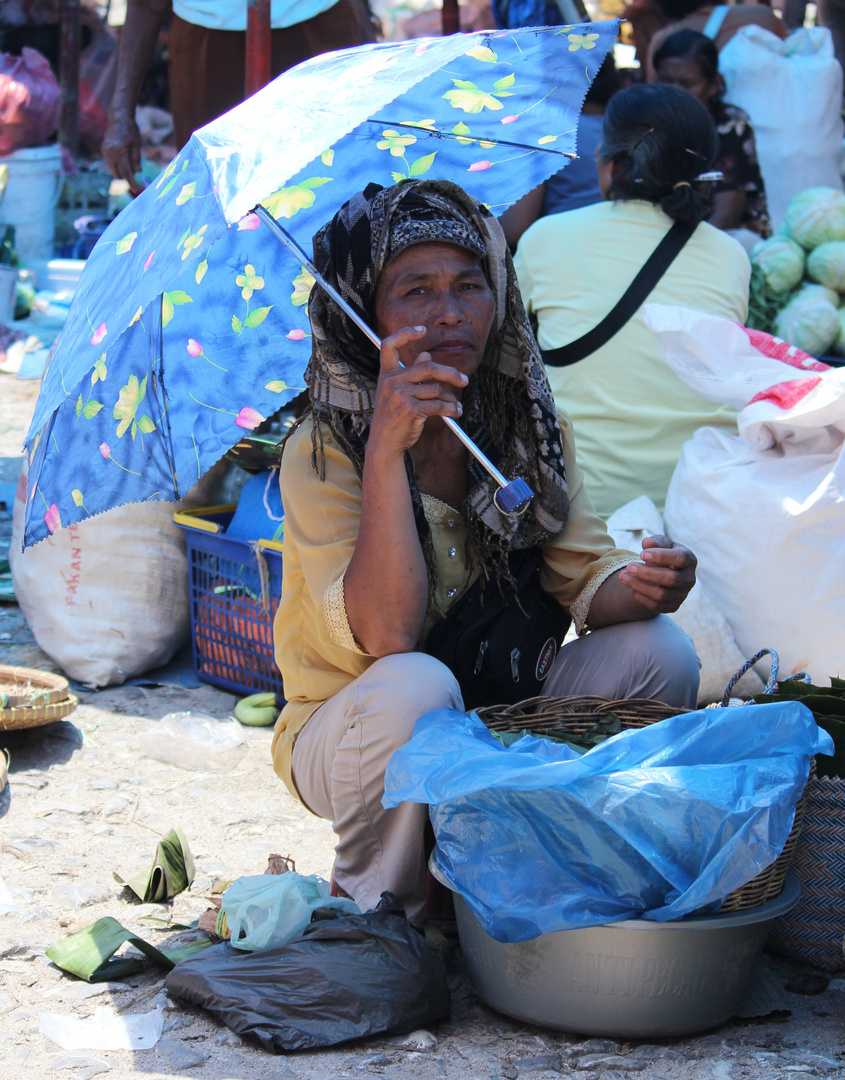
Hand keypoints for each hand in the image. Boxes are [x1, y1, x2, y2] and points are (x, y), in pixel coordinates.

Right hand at [102, 112, 143, 193]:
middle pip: (118, 174)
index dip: (131, 182)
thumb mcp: (137, 144)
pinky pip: (111, 164)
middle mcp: (110, 153)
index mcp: (120, 151)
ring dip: (121, 176)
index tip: (136, 190)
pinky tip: (124, 168)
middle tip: (134, 188)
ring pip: (113, 170)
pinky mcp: (104, 150)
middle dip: (126, 182)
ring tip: (131, 177)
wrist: (118, 118)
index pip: (126, 172)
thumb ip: (136, 159)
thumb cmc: (130, 130)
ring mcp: (105, 152)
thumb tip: (138, 172)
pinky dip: (118, 169)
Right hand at [368, 325, 468, 456]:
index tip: (423, 330)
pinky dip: (450, 409)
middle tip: (464, 380)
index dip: (406, 333)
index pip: (389, 345)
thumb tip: (426, 355)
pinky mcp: (410, 409)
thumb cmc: (392, 418)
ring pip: (436, 388)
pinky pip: (438, 405)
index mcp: (386, 374)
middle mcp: (391, 381)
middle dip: (450, 373)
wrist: (384, 444)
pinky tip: (455, 413)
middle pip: (428, 367)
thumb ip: (411, 374)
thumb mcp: (397, 393)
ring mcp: (400, 395)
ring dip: (451, 398)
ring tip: (457, 406)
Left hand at [617, 535, 695, 613]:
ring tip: (623, 576)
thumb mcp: (661, 544)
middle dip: (647, 573)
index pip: (680, 558)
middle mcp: (689, 579)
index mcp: (689, 560)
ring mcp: (682, 594)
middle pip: (671, 579)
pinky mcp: (673, 606)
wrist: (665, 572)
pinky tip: (630, 587)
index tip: (642, 554)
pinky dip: (641, 597)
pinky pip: (656, 606)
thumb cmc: (664, 554)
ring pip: (661, 595)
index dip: (661, 556)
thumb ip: (655, 542)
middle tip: (629, 567)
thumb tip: (646, 543)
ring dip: (639, 586)